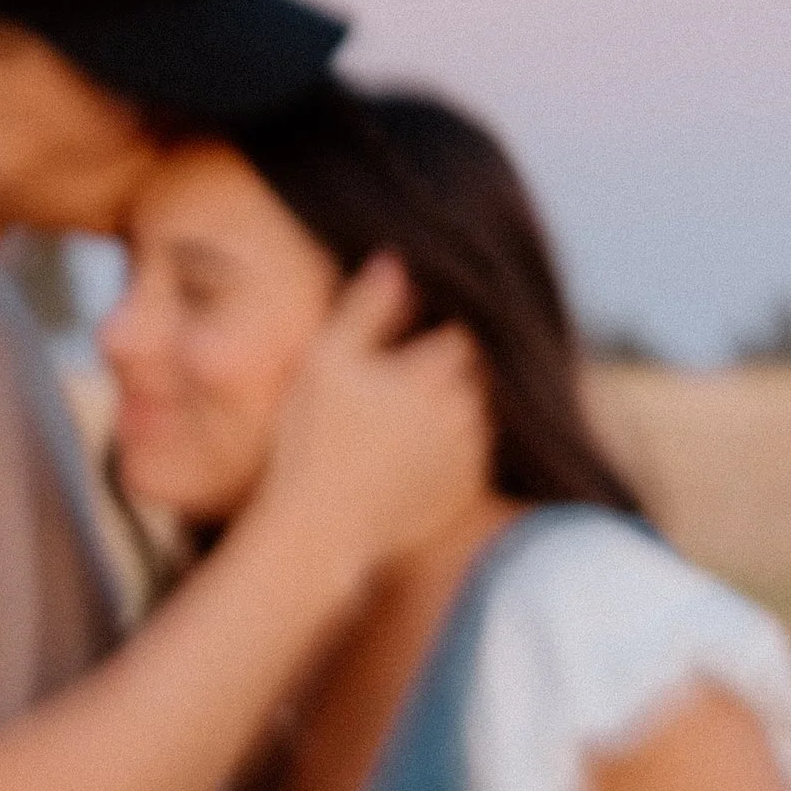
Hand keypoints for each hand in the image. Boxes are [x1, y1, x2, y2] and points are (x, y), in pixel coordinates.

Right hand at [257, 259, 488, 605]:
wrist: (318, 529)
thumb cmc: (313, 439)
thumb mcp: (327, 360)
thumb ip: (367, 307)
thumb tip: (397, 261)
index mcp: (436, 373)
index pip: (461, 333)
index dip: (439, 329)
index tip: (412, 337)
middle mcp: (465, 413)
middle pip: (474, 374)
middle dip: (450, 369)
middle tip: (404, 379)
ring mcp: (468, 457)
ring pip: (476, 415)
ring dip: (454, 409)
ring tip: (405, 418)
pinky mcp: (462, 494)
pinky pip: (470, 458)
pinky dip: (452, 449)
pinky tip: (409, 454)